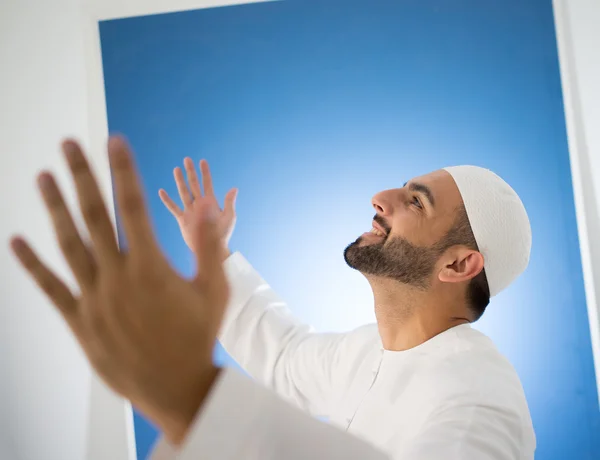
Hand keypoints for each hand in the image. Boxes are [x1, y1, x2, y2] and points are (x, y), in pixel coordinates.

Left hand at [10, 137, 227, 444]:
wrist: (176, 385)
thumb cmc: (198, 336)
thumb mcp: (214, 289)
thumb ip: (208, 247)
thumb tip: (207, 209)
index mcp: (151, 266)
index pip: (133, 205)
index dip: (123, 170)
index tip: (115, 141)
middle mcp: (117, 276)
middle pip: (94, 216)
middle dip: (82, 176)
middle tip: (68, 145)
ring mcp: (94, 298)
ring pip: (68, 244)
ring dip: (55, 208)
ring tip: (43, 177)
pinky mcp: (80, 320)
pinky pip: (51, 287)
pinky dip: (32, 264)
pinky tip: (17, 242)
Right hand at [159, 158, 236, 257]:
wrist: (212, 249)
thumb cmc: (222, 234)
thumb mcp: (229, 217)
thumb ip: (229, 202)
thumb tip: (234, 188)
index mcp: (211, 202)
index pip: (207, 183)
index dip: (205, 172)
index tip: (202, 161)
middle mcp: (199, 204)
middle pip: (194, 184)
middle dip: (190, 172)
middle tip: (186, 159)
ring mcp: (190, 211)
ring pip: (183, 192)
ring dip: (180, 181)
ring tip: (175, 169)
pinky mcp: (182, 219)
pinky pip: (173, 208)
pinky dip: (167, 200)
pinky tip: (162, 191)